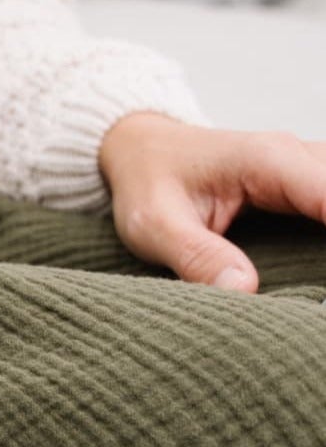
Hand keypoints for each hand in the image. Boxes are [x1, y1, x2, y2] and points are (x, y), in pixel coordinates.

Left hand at [98, 112, 325, 291]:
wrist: (140, 148)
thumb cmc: (146, 181)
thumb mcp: (153, 223)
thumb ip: (195, 255)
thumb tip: (243, 291)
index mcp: (268, 161)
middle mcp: (300, 157)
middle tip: (325, 298)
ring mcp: (312, 168)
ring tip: (323, 293)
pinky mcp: (314, 184)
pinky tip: (323, 273)